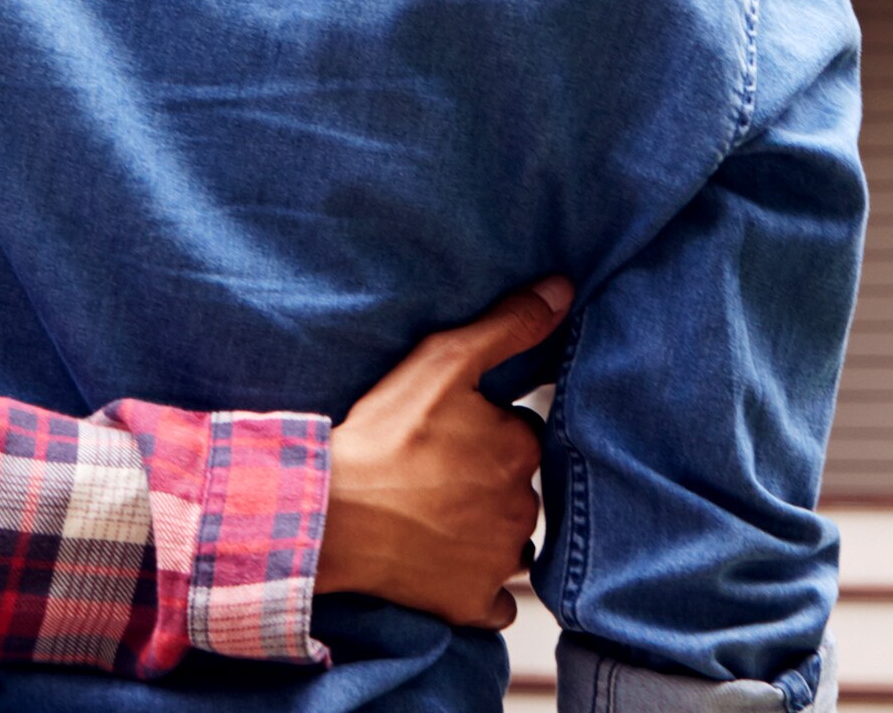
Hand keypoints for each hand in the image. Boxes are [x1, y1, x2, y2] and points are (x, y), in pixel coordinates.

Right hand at [317, 277, 568, 631]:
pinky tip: (446, 567)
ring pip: (509, 542)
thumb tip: (562, 289)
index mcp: (520, 450)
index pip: (520, 436)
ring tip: (436, 518)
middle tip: (436, 475)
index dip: (488, 433)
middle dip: (489, 482)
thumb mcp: (443, 362)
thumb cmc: (382, 437)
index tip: (450, 434)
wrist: (330, 516)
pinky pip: (494, 600)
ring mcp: (499, 560)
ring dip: (487, 533)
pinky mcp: (472, 602)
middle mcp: (522, 508)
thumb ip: (507, 327)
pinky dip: (478, 587)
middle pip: (516, 489)